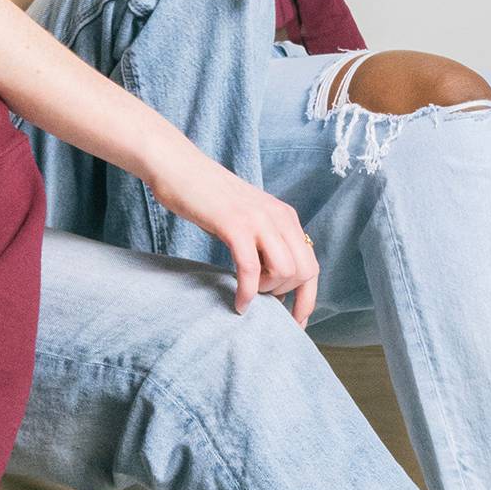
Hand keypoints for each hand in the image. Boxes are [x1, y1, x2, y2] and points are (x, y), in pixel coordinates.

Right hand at [167, 156, 320, 326]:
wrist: (179, 167)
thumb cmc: (206, 198)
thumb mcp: (247, 218)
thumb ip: (265, 242)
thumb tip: (272, 281)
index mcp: (285, 217)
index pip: (312, 265)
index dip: (307, 299)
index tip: (295, 322)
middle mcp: (279, 217)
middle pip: (304, 272)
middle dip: (287, 297)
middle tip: (264, 302)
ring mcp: (258, 220)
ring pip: (284, 272)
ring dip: (267, 292)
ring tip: (248, 293)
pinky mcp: (234, 225)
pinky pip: (251, 269)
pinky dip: (248, 293)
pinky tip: (239, 303)